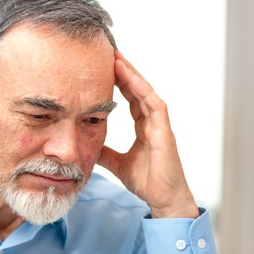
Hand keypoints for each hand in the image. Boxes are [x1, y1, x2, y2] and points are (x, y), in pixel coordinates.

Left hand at [97, 52, 197, 218]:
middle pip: (139, 90)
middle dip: (125, 71)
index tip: (103, 68)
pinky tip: (133, 80)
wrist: (164, 200)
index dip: (119, 82)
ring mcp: (161, 127)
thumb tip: (88, 145)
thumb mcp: (118, 164)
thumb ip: (106, 152)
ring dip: (133, 76)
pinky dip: (144, 92)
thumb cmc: (148, 183)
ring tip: (118, 60)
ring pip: (147, 93)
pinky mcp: (165, 133)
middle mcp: (154, 123)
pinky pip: (156, 106)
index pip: (131, 98)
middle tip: (109, 53)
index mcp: (144, 128)